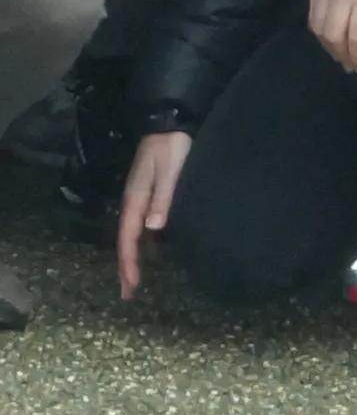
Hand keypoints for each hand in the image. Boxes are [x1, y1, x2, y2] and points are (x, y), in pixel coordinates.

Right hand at [118, 133, 191, 298]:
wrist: (171, 120)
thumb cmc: (172, 147)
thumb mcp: (170, 171)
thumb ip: (162, 198)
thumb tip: (152, 228)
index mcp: (136, 197)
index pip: (128, 236)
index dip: (129, 262)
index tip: (131, 286)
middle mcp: (135, 199)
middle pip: (126, 238)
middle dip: (126, 266)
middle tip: (127, 294)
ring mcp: (141, 195)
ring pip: (132, 232)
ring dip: (132, 256)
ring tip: (133, 280)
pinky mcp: (149, 191)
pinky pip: (141, 223)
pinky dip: (142, 242)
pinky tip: (150, 250)